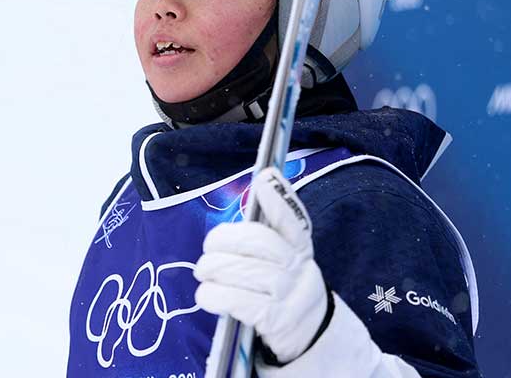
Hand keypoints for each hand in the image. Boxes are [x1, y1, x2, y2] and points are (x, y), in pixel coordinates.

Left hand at [194, 167, 327, 363]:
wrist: (307, 333)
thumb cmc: (279, 286)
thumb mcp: (280, 258)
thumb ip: (263, 234)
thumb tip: (247, 198)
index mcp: (299, 246)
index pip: (291, 218)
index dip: (279, 198)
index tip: (264, 178)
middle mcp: (299, 266)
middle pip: (259, 242)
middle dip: (224, 241)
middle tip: (208, 249)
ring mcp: (289, 294)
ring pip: (244, 271)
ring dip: (213, 269)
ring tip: (203, 272)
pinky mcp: (276, 320)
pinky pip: (238, 300)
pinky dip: (214, 295)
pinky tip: (206, 295)